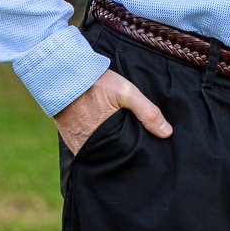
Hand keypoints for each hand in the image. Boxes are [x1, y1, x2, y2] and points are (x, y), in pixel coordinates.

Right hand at [54, 68, 171, 153]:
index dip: (134, 154)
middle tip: (136, 151)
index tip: (146, 155)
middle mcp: (87, 145)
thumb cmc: (95, 83)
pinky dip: (96, 146)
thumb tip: (167, 133)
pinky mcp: (68, 138)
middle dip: (123, 154)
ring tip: (122, 146)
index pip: (124, 155)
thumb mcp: (126, 92)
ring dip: (108, 151)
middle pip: (111, 156)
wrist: (62, 74)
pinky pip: (85, 148)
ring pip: (98, 153)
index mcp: (103, 138)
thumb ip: (147, 112)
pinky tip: (106, 140)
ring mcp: (76, 143)